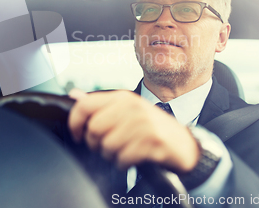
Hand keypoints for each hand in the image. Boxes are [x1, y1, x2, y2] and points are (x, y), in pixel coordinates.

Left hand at [68, 89, 199, 171]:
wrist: (183, 144)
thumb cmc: (150, 128)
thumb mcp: (127, 111)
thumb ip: (101, 105)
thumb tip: (74, 95)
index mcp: (122, 97)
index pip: (85, 105)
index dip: (74, 123)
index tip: (77, 135)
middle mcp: (132, 107)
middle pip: (94, 128)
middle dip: (95, 144)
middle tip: (105, 147)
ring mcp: (143, 123)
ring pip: (107, 145)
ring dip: (111, 156)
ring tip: (122, 152)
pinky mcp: (153, 141)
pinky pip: (123, 158)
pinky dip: (124, 164)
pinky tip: (131, 158)